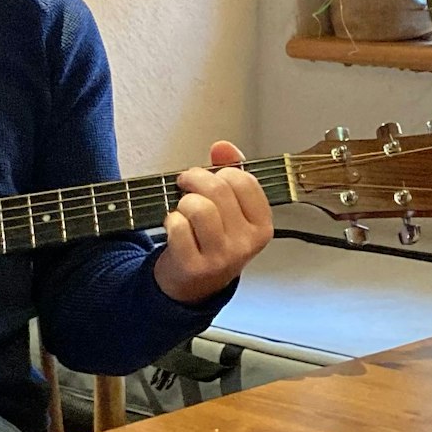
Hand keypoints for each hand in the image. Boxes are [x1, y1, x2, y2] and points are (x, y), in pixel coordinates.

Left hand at [153, 141, 273, 303]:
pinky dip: (170, 221)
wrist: (194, 285)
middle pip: (219, 189)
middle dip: (195, 178)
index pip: (245, 181)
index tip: (210, 174)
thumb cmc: (212, 240)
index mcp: (261, 226)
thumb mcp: (230, 208)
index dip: (222, 171)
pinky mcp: (194, 266)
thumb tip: (223, 146)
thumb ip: (229, 172)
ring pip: (199, 207)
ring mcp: (221, 257)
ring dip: (183, 202)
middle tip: (185, 183)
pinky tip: (174, 226)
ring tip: (182, 208)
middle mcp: (245, 243)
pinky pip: (178, 227)